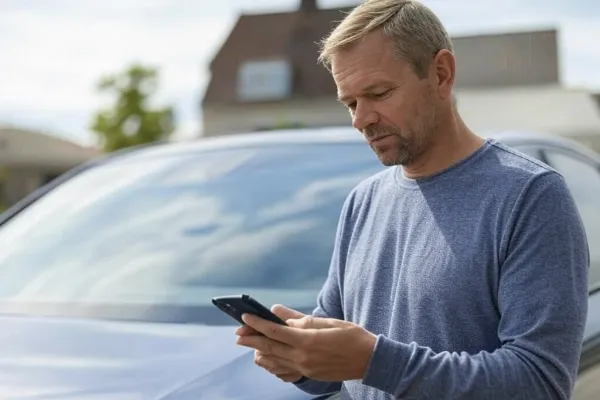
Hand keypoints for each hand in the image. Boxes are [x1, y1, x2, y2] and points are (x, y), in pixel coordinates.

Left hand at [235, 308, 376, 381]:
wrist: (370, 360)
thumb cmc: (352, 336)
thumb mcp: (327, 321)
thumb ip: (299, 318)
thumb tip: (277, 312)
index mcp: (308, 341)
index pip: (275, 332)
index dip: (257, 324)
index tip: (244, 317)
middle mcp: (303, 358)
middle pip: (270, 348)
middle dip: (251, 340)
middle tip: (238, 334)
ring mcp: (305, 369)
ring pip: (274, 362)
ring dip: (259, 353)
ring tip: (250, 345)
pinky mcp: (309, 375)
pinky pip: (284, 372)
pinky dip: (272, 365)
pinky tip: (268, 359)